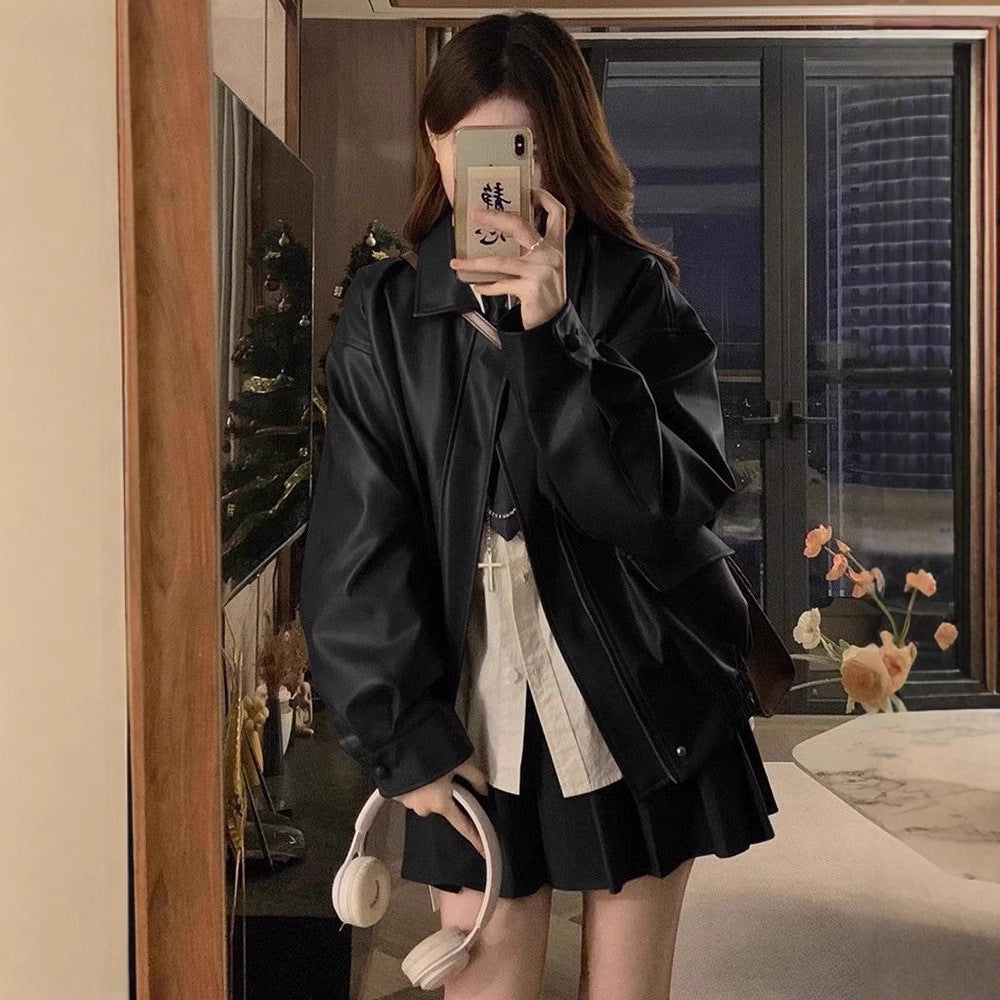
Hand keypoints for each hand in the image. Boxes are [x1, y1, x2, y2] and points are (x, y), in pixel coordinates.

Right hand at [391, 755, 490, 856]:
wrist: (398, 745)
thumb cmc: (429, 753)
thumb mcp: (460, 762)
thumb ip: (475, 778)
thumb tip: (484, 790)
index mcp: (441, 804)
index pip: (462, 825)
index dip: (474, 837)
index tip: (482, 850)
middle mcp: (424, 808)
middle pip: (443, 806)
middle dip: (446, 794)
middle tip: (447, 775)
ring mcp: (408, 802)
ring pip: (426, 799)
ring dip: (430, 788)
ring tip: (431, 768)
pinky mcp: (397, 794)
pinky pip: (413, 793)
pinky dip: (417, 785)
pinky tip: (418, 770)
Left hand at [450, 187, 567, 330]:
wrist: (552, 325)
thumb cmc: (543, 295)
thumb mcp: (544, 269)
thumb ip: (531, 252)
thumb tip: (499, 237)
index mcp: (556, 246)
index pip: (557, 213)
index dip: (544, 197)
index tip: (527, 189)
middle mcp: (551, 255)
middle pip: (520, 226)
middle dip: (495, 217)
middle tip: (475, 215)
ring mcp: (541, 271)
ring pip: (501, 260)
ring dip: (475, 262)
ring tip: (458, 262)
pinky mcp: (531, 288)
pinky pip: (501, 284)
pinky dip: (487, 287)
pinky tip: (477, 286)